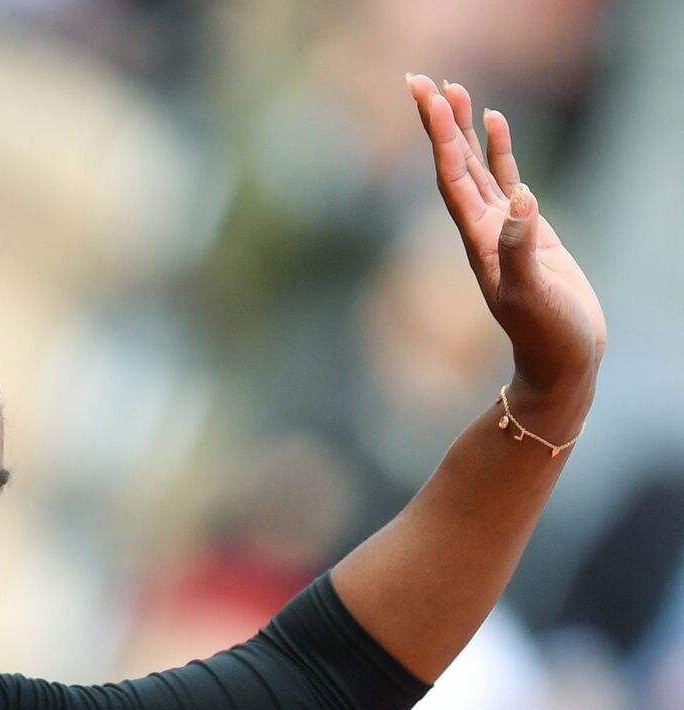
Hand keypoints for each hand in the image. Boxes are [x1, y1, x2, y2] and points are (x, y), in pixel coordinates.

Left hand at [406, 74, 605, 398]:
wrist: (561, 359)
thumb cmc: (546, 334)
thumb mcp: (532, 293)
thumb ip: (523, 248)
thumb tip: (522, 200)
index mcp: (477, 239)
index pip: (450, 177)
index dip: (438, 137)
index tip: (427, 99)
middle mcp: (481, 228)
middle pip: (452, 163)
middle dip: (436, 122)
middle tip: (419, 79)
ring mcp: (502, 226)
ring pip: (476, 166)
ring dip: (462, 129)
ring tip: (453, 88)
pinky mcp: (527, 229)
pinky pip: (506, 178)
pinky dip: (498, 149)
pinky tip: (496, 121)